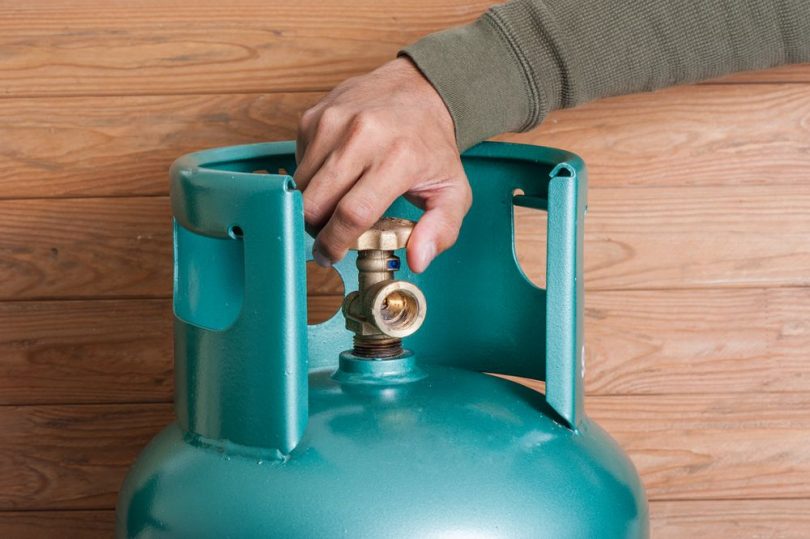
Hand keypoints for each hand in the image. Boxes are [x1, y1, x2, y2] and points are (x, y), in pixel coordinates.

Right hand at [294, 57, 470, 272]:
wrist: (419, 88)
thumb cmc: (432, 144)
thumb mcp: (453, 190)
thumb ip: (442, 230)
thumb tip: (418, 260)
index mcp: (398, 158)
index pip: (353, 213)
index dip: (336, 242)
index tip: (331, 255)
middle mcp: (362, 136)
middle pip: (315, 202)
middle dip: (316, 229)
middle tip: (329, 235)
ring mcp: (333, 122)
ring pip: (300, 185)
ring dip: (312, 203)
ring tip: (335, 204)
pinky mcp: (315, 116)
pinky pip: (298, 162)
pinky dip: (311, 177)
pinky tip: (335, 174)